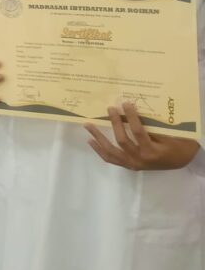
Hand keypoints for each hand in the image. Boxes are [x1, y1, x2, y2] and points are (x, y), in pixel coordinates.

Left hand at [85, 102, 199, 170]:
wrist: (181, 161)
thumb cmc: (178, 144)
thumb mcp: (169, 134)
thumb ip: (152, 125)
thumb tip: (132, 109)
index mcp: (152, 152)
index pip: (138, 132)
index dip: (131, 117)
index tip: (126, 104)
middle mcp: (140, 159)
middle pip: (122, 140)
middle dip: (115, 123)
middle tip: (110, 108)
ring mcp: (133, 164)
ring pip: (111, 151)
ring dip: (99, 137)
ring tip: (88, 125)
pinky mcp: (129, 166)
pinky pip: (111, 158)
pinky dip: (100, 150)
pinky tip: (91, 141)